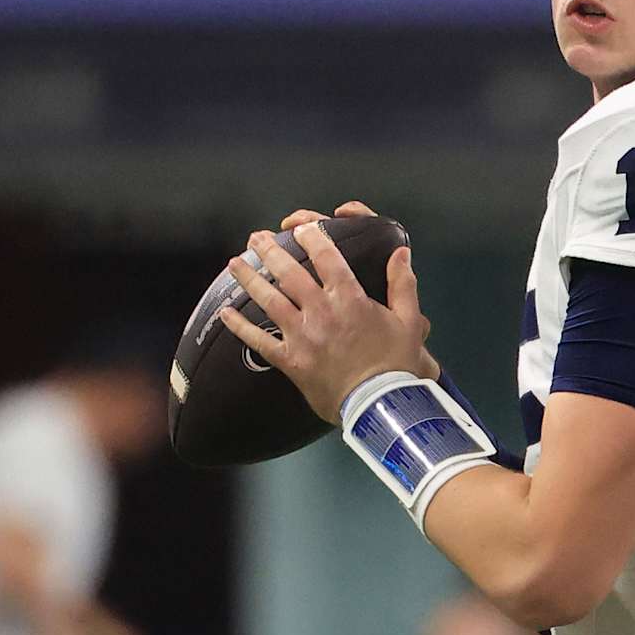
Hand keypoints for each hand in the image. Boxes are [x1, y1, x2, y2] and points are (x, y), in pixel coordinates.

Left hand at [220, 213, 435, 428]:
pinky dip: (240, 327)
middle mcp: (321, 311)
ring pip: (269, 300)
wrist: (380, 406)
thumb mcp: (409, 322)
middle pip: (289, 272)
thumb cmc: (397, 365)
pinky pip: (260, 341)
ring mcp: (302, 336)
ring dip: (249, 279)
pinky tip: (225, 314)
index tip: (301, 228)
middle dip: (270, 250)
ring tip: (235, 263)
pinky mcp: (291, 361)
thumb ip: (403, 284)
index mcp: (349, 298)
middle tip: (257, 238)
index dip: (311, 237)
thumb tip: (401, 253)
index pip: (326, 256)